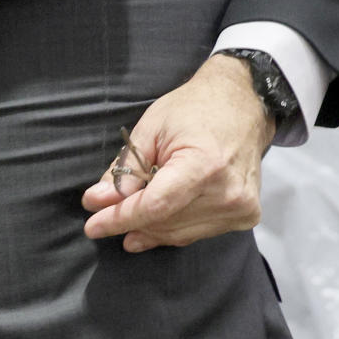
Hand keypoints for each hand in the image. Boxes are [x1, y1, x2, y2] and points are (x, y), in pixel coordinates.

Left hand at [81, 55, 275, 251]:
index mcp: (204, 165)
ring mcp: (240, 207)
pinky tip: (155, 222)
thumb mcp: (151, 129)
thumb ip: (125, 170)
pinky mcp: (246, 215)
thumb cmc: (194, 109)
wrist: (244, 104)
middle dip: (129, 221)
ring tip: (128, 218)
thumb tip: (96, 201)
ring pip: (178, 234)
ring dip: (149, 228)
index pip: (155, 206)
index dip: (119, 218)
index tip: (93, 225)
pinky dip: (172, 228)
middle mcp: (227, 192)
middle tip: (104, 215)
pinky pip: (197, 232)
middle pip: (164, 223)